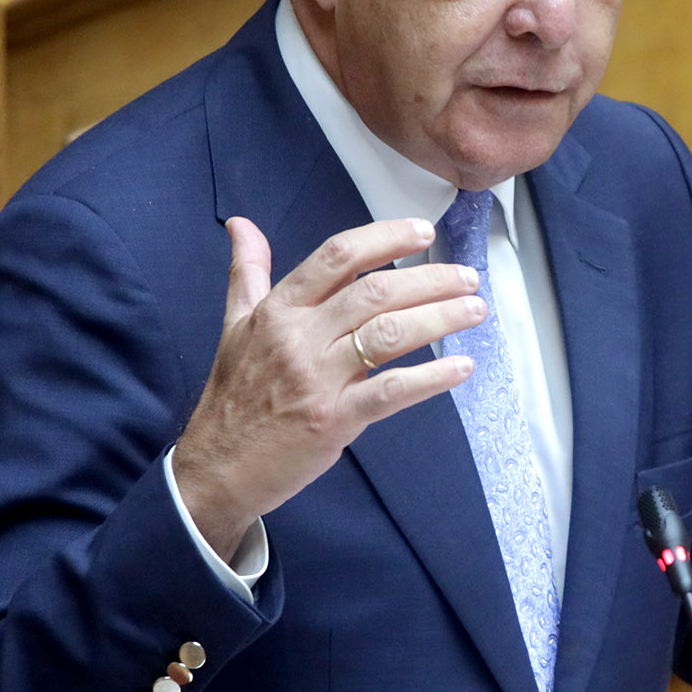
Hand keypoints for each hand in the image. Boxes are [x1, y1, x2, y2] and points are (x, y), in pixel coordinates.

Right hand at [169, 216, 483, 558]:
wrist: (217, 467)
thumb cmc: (232, 397)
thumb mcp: (233, 326)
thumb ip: (247, 272)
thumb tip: (241, 224)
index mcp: (278, 311)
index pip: (338, 258)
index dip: (386, 239)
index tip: (424, 232)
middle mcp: (298, 338)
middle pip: (375, 292)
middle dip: (430, 280)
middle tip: (468, 278)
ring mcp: (316, 380)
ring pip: (388, 334)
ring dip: (440, 318)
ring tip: (474, 311)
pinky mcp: (333, 421)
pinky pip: (391, 392)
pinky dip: (431, 378)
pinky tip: (461, 367)